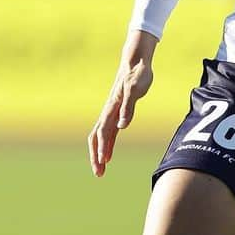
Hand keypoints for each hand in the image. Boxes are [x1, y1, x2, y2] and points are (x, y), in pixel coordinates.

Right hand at [89, 30, 158, 176]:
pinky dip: (106, 144)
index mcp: (112, 108)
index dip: (102, 148)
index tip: (102, 163)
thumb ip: (129, 108)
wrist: (136, 61)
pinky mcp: (117, 111)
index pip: (103, 132)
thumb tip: (122, 126)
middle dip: (96, 156)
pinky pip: (107, 131)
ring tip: (101, 169)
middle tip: (99, 173)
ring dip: (99, 152)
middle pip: (97, 138)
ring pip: (100, 136)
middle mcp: (108, 111)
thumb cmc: (137, 74)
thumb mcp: (136, 90)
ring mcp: (111, 111)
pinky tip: (108, 154)